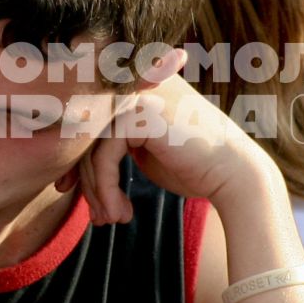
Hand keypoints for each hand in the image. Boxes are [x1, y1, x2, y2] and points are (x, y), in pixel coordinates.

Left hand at [68, 48, 271, 224]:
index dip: (78, 160)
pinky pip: (105, 156)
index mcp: (136, 85)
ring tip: (110, 220)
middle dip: (85, 180)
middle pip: (87, 134)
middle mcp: (135, 82)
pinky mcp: (140, 113)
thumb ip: (112, 145)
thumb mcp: (144, 151)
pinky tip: (122, 213)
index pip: (91, 123)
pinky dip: (107, 190)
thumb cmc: (193, 167)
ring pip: (92, 147)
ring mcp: (137, 93)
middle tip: (96, 217)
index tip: (73, 193)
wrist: (234, 175)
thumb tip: (69, 165)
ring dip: (98, 192)